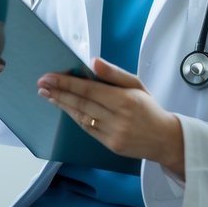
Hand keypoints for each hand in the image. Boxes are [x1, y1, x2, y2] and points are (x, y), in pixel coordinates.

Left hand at [37, 57, 184, 174]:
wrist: (166, 139)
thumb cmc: (149, 108)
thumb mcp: (136, 85)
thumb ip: (114, 73)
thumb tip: (93, 61)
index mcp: (125, 100)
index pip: (89, 90)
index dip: (66, 83)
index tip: (49, 77)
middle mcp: (118, 118)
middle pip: (81, 104)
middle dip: (58, 93)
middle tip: (41, 85)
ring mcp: (113, 134)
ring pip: (81, 117)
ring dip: (62, 105)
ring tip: (47, 95)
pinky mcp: (111, 145)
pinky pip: (88, 129)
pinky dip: (75, 117)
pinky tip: (65, 108)